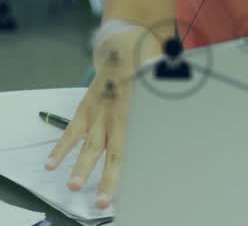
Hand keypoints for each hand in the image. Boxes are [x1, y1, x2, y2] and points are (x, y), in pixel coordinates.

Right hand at [44, 26, 158, 208]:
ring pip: (89, 145)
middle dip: (106, 178)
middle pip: (111, 153)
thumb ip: (172, 104)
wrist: (123, 45)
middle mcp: (116, 117)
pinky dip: (60, 147)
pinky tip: (50, 164)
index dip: (134, 170)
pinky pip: (71, 131)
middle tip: (101, 202)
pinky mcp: (86, 109)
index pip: (136, 148)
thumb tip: (196, 119)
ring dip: (80, 167)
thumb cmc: (150, 69)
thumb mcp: (166, 87)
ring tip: (73, 186)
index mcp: (138, 114)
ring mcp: (98, 113)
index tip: (134, 191)